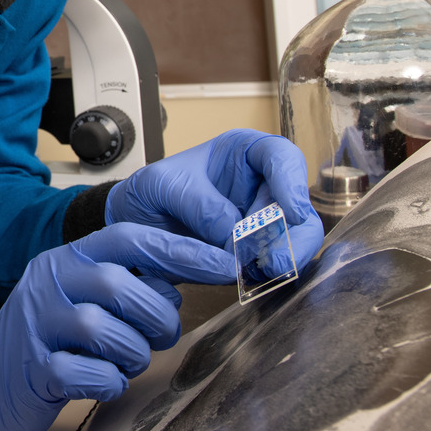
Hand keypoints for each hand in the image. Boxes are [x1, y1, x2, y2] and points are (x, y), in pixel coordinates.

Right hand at [0, 224, 235, 430]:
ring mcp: (38, 324)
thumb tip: (191, 270)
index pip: (127, 238)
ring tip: (128, 361)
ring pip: (104, 329)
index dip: (179, 250)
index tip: (224, 265)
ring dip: (133, 353)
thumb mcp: (84, 294)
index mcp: (67, 258)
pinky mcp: (34, 368)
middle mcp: (49, 282)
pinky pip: (88, 374)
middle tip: (162, 336)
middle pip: (119, 285)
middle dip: (157, 316)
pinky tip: (105, 381)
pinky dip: (109, 382)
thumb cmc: (54, 334)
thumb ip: (129, 280)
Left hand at [105, 128, 323, 272]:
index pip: (281, 156)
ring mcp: (261, 220)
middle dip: (291, 234)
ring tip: (259, 270)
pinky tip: (250, 277)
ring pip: (295, 239)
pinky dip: (268, 273)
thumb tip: (234, 236)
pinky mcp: (255, 251)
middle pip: (298, 206)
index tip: (292, 211)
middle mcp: (260, 185)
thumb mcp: (162, 185)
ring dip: (283, 257)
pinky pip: (275, 263)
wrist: (132, 224)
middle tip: (271, 259)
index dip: (292, 182)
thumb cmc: (150, 192)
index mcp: (242, 153)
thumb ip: (198, 205)